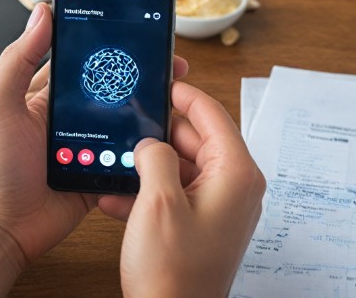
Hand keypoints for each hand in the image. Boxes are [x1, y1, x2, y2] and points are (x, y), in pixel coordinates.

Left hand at [0, 2, 188, 267]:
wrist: (4, 226)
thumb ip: (18, 60)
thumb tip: (41, 14)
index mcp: (48, 96)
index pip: (84, 62)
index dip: (110, 47)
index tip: (136, 34)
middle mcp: (72, 117)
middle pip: (113, 90)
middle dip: (141, 77)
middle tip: (171, 68)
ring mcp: (90, 145)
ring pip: (127, 122)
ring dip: (150, 112)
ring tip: (176, 100)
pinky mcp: (102, 171)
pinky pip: (130, 156)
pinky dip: (147, 148)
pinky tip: (167, 137)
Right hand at [116, 81, 265, 297]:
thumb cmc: (173, 273)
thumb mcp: (157, 202)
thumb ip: (156, 157)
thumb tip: (152, 144)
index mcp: (235, 174)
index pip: (213, 115)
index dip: (185, 95)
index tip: (164, 83)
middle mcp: (235, 187)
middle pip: (198, 140)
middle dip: (162, 134)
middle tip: (131, 123)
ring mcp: (221, 207)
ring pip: (184, 167)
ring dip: (151, 165)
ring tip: (119, 162)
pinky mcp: (205, 224)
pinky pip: (179, 193)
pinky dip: (153, 191)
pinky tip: (120, 196)